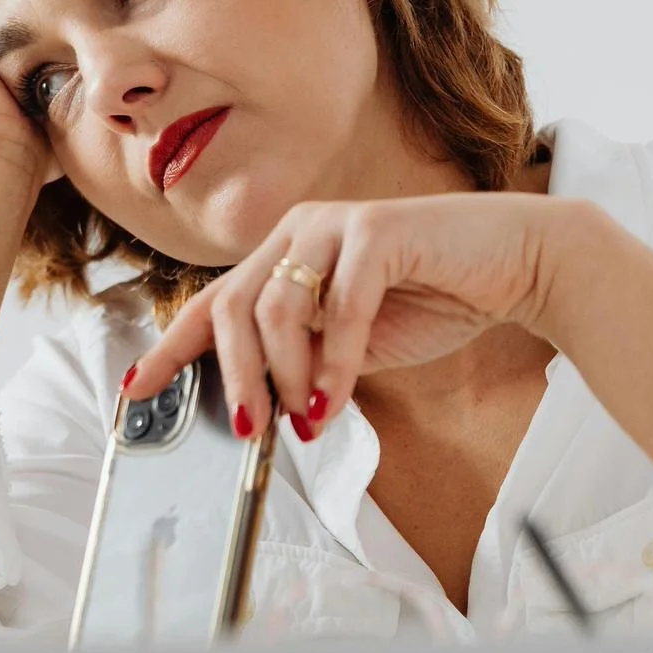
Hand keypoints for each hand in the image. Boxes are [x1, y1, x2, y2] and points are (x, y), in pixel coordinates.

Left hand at [121, 193, 575, 437]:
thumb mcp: (352, 343)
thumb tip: (260, 404)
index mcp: (282, 255)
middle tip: (247, 427)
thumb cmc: (434, 300)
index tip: (136, 387)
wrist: (517, 264)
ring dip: (287, 377)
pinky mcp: (377, 230)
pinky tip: (336, 400)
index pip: (212, 303)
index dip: (171, 347)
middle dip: (232, 377)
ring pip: (276, 309)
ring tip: (305, 417)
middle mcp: (297, 232)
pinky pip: (340, 307)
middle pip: (232, 308)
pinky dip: (336, 363)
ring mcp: (334, 225)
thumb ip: (305, 359)